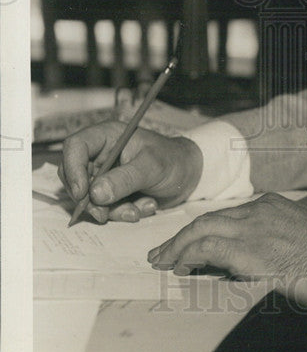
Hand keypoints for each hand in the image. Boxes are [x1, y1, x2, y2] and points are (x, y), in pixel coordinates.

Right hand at [59, 121, 202, 223]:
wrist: (189, 175)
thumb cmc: (173, 160)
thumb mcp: (152, 167)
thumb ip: (125, 179)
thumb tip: (95, 194)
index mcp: (108, 136)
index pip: (74, 147)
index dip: (72, 170)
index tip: (83, 194)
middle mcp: (101, 155)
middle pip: (74, 177)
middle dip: (89, 200)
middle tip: (105, 214)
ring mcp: (104, 175)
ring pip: (89, 198)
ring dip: (111, 210)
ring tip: (139, 209)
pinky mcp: (111, 192)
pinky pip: (104, 208)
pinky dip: (122, 213)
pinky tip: (144, 207)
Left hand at [147, 193, 306, 311]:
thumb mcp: (302, 240)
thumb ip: (273, 243)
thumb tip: (246, 263)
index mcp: (273, 205)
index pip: (226, 216)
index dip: (202, 232)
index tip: (187, 246)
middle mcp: (261, 210)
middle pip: (208, 219)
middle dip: (181, 237)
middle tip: (162, 254)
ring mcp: (256, 229)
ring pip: (202, 230)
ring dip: (178, 248)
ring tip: (163, 263)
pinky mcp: (252, 251)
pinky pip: (208, 249)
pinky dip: (189, 257)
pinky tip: (180, 268)